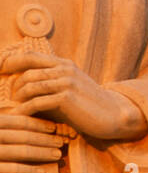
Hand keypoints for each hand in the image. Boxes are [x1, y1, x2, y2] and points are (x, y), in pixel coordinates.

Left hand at [0, 52, 147, 142]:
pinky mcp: (66, 97)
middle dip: (14, 87)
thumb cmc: (88, 105)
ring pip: (31, 86)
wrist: (112, 114)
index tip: (1, 70)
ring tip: (14, 107)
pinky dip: (25, 110)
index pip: (32, 57)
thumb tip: (25, 88)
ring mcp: (66, 82)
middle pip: (28, 72)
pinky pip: (37, 102)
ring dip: (18, 98)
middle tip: (9, 99)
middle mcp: (64, 69)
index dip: (13, 62)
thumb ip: (51, 84)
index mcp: (64, 64)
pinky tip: (20, 116)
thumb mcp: (70, 88)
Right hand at [0, 111, 64, 172]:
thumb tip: (39, 126)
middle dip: (44, 139)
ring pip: (21, 151)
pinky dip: (29, 171)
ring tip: (57, 156)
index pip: (18, 121)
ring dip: (42, 153)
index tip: (54, 128)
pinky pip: (12, 169)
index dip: (37, 124)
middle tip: (61, 142)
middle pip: (22, 136)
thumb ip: (8, 131)